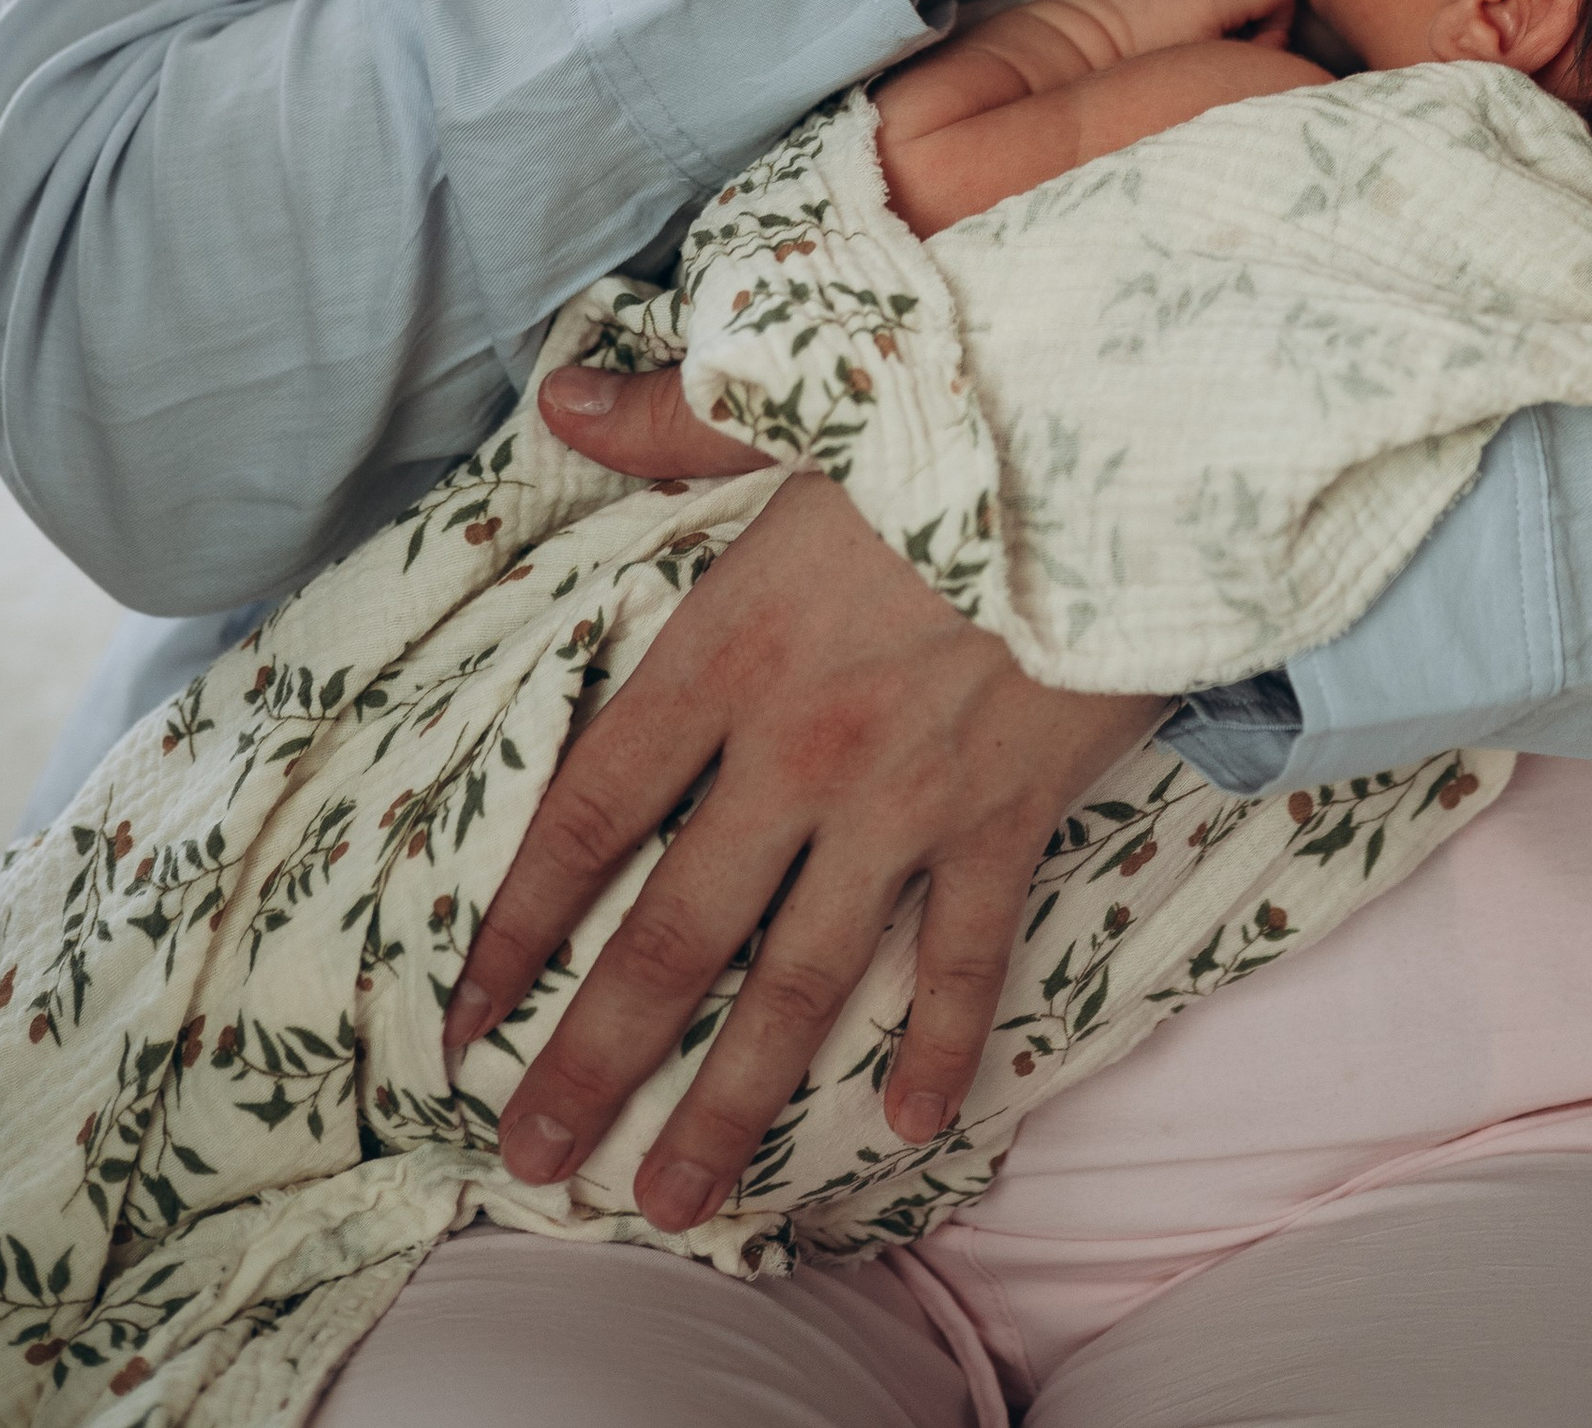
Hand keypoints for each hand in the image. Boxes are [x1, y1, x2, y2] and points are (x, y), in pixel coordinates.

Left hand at [441, 467, 1162, 1229]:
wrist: (1133, 442)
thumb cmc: (963, 406)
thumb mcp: (802, 395)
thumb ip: (671, 418)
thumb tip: (557, 391)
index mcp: (728, 646)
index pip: (588, 811)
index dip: (515, 922)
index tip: (458, 1014)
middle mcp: (799, 748)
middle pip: (671, 935)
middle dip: (593, 1061)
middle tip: (534, 1165)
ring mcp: (907, 797)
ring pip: (797, 980)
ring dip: (731, 1101)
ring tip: (672, 1200)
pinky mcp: (1009, 813)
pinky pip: (964, 954)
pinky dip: (937, 1042)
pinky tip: (907, 1124)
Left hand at [1020, 0, 1295, 65]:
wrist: (1066, 51)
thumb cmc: (1134, 75)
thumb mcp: (1202, 73)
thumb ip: (1251, 57)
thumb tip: (1272, 40)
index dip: (1275, 14)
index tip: (1249, 40)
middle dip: (1223, 8)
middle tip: (1189, 42)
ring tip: (1154, 23)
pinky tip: (1131, 1)